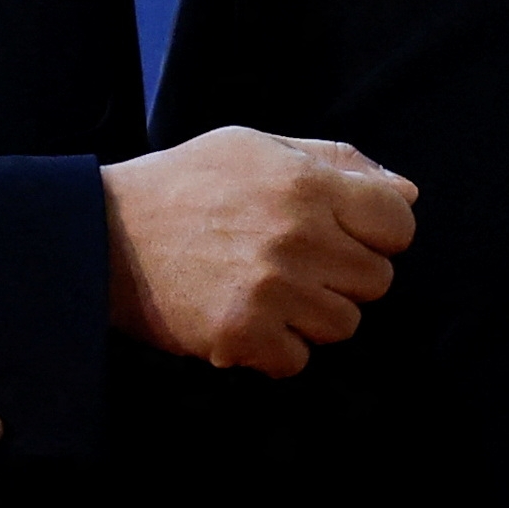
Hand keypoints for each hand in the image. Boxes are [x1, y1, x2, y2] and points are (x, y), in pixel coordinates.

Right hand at [101, 128, 418, 377]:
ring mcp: (272, 290)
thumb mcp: (258, 147)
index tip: (346, 236)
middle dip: (344, 275)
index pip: (398, 223)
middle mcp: (297, 236)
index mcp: (306, 184)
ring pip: (344, 324)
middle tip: (296, 264)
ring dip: (312, 315)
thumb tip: (407, 193)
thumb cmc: (186, 183)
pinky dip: (276, 350)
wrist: (102, 234)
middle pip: (377, 279)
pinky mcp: (243, 335)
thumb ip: (338, 163)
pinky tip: (244, 319)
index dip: (379, 232)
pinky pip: (298, 360)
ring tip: (267, 291)